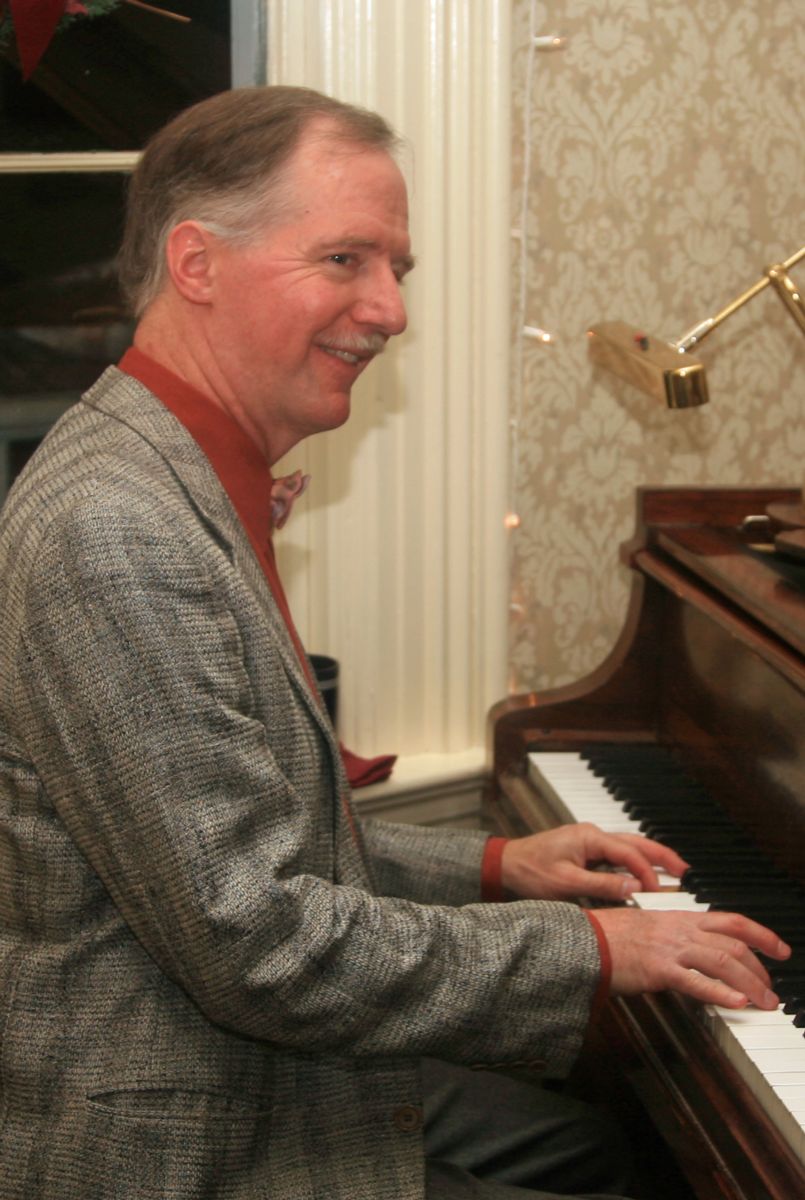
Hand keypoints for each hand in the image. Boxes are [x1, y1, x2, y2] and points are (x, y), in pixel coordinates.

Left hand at [500, 822, 687, 902]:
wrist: (506, 865)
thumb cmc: (530, 872)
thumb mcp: (567, 885)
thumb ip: (602, 886)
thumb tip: (634, 889)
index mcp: (589, 837)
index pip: (628, 853)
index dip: (646, 872)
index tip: (659, 891)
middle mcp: (592, 835)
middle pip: (635, 842)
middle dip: (661, 855)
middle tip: (684, 869)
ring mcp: (589, 842)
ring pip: (628, 846)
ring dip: (650, 858)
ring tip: (673, 870)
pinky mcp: (585, 851)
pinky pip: (616, 855)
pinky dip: (633, 863)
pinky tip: (644, 874)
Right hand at [594, 905, 790, 1009]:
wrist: (584, 940)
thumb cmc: (608, 936)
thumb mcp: (647, 928)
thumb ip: (673, 936)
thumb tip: (693, 952)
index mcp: (679, 918)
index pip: (731, 921)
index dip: (760, 934)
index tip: (779, 949)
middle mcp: (680, 929)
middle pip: (734, 944)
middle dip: (760, 969)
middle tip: (772, 990)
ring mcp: (671, 948)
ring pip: (723, 961)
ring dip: (751, 983)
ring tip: (765, 1003)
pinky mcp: (659, 969)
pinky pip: (696, 981)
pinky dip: (721, 993)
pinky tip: (737, 1003)